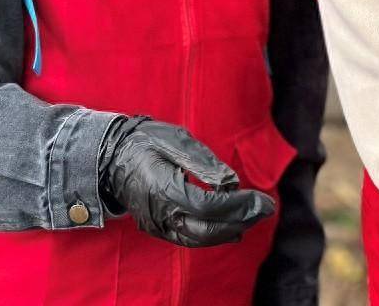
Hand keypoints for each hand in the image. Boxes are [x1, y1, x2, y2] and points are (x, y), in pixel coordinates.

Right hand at [98, 116, 274, 246]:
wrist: (112, 156)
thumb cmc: (147, 141)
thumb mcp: (177, 140)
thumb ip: (204, 163)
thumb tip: (230, 183)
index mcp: (164, 187)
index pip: (209, 206)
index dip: (238, 205)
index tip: (262, 199)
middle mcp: (159, 213)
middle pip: (206, 229)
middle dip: (241, 220)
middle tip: (267, 208)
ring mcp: (156, 224)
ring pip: (198, 239)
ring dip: (229, 230)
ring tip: (254, 217)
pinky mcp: (156, 228)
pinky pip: (187, 239)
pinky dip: (212, 236)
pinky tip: (232, 229)